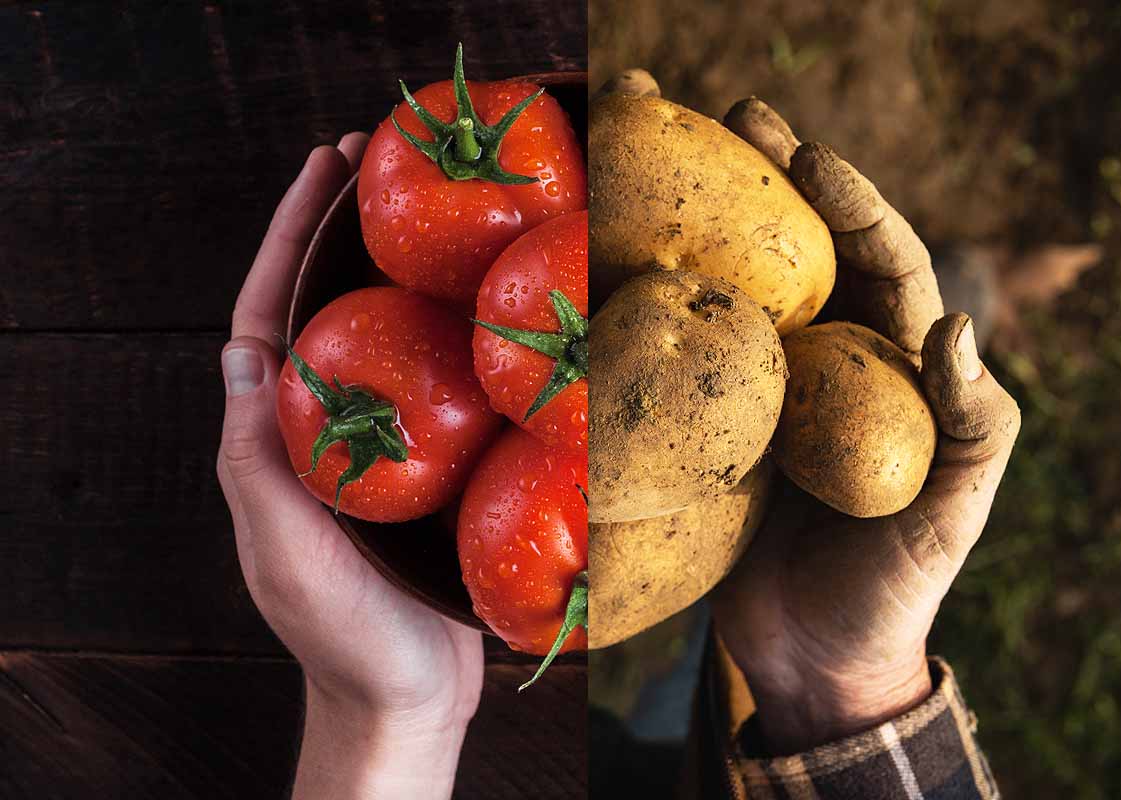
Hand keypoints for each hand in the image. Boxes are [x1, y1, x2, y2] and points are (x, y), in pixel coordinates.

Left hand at [216, 137, 482, 798]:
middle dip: (341, 233)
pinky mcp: (426, 466)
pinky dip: (450, 334)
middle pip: (323, 309)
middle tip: (379, 161)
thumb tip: (241, 352)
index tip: (322, 171)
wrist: (408, 695)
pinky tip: (487, 306)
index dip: (288, 239)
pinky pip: (433, 384)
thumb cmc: (344, 634)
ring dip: (397, 271)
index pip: (266, 317)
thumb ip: (256, 460)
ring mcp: (374, 445)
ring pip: (380, 339)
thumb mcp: (285, 548)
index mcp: (274, 438)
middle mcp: (319, 429)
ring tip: (434, 210)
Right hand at [708, 99, 1020, 752]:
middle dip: (772, 182)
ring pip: (737, 290)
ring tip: (660, 156)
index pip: (882, 261)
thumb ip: (972, 422)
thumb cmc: (896, 587)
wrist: (814, 660)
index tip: (807, 154)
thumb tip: (958, 323)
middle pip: (802, 253)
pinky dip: (655, 307)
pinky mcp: (712, 424)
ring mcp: (765, 390)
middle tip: (730, 118)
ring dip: (705, 223)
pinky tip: (614, 263)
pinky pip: (685, 355)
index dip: (850, 202)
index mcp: (894, 365)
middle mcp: (829, 360)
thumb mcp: (953, 510)